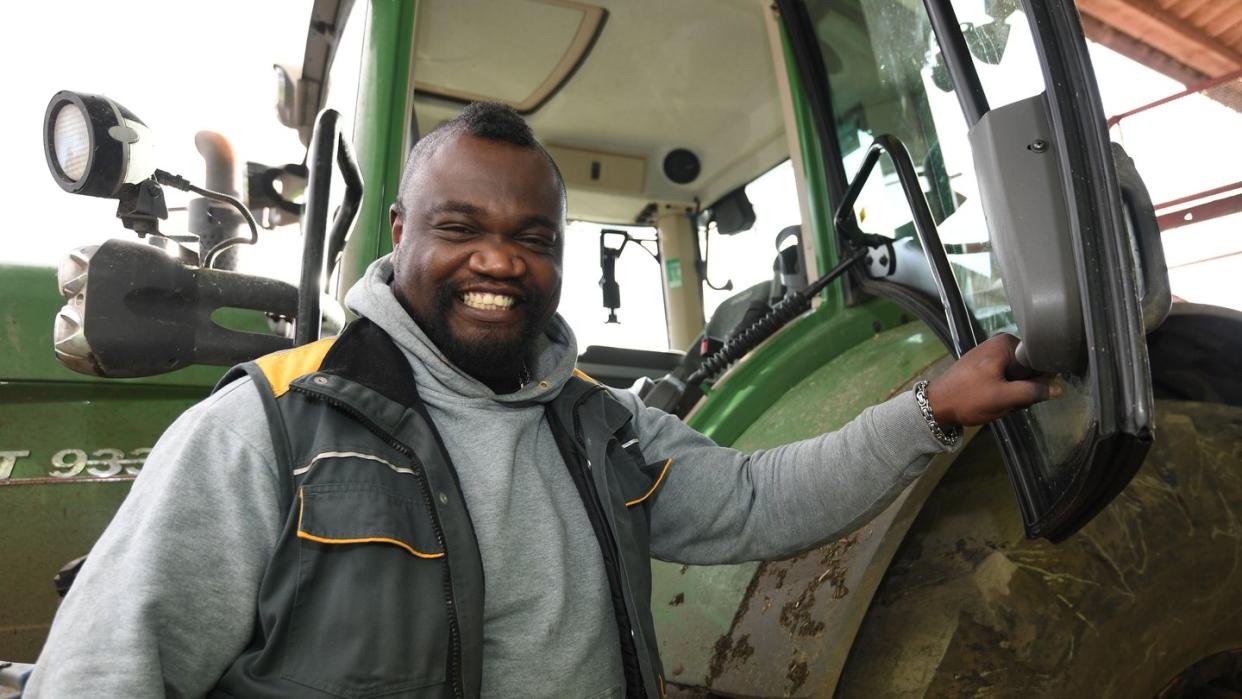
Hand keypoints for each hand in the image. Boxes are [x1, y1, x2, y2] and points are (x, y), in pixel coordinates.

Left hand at [925, 333, 1059, 426]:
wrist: (936, 405)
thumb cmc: (968, 398)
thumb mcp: (1004, 397)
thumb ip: (1033, 391)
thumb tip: (1058, 388)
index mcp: (1006, 343)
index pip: (1039, 360)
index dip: (1036, 379)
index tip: (1026, 391)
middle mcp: (1000, 343)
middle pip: (1028, 370)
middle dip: (1022, 388)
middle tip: (1008, 399)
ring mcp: (991, 354)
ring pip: (1017, 378)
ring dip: (1013, 393)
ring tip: (998, 400)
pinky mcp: (985, 366)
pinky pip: (1005, 380)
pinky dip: (1003, 392)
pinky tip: (991, 399)